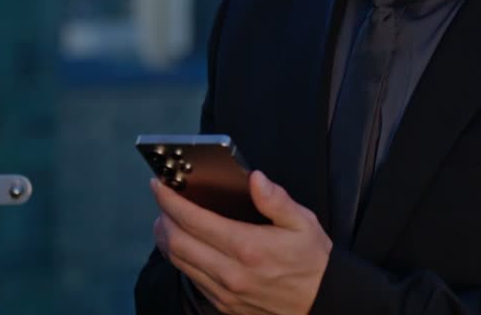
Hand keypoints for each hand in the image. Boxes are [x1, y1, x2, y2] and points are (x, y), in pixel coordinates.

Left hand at [151, 170, 331, 314]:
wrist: (322, 303)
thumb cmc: (312, 261)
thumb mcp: (303, 223)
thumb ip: (276, 199)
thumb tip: (255, 178)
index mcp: (248, 247)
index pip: (194, 220)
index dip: (170, 200)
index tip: (159, 185)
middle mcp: (230, 272)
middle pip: (176, 243)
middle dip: (162, 219)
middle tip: (162, 202)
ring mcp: (224, 292)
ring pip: (179, 263)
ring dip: (167, 240)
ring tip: (168, 221)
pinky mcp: (224, 305)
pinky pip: (191, 279)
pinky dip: (182, 259)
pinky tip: (188, 246)